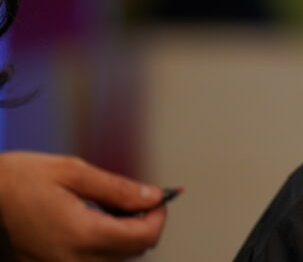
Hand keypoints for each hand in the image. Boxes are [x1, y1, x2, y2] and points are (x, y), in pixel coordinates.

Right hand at [0, 151, 166, 261]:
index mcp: (83, 235)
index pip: (144, 237)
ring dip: (124, 234)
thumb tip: (152, 196)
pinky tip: (94, 220)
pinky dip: (103, 243)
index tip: (159, 197)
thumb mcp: (75, 172)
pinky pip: (93, 261)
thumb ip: (119, 188)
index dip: (159, 215)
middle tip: (136, 197)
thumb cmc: (22, 179)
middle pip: (133, 251)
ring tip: (110, 206)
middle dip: (143, 223)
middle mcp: (73, 260)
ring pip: (115, 258)